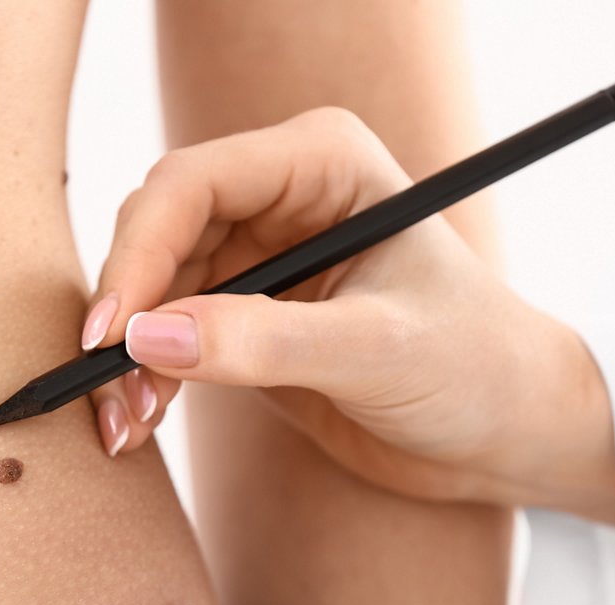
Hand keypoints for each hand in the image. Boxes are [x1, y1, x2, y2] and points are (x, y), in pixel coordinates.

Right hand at [80, 108, 614, 520]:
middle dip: (126, 313)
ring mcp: (263, 262)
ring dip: (129, 357)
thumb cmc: (476, 366)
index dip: (138, 253)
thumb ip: (263, 341)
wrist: (508, 429)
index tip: (111, 334)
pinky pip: (172, 337)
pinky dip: (148, 378)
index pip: (193, 185)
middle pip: (159, 235)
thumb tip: (143, 339)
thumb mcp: (377, 350)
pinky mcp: (251, 320)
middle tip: (106, 392)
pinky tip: (141, 422)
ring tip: (124, 424)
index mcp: (321, 164)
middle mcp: (284, 200)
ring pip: (155, 292)